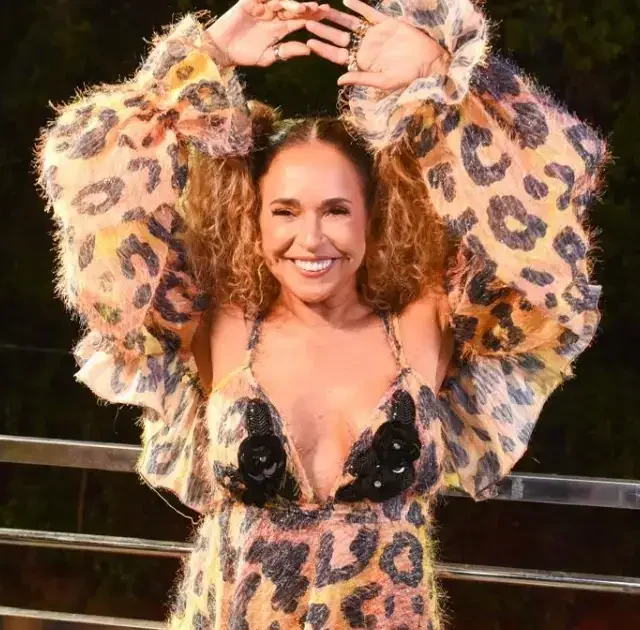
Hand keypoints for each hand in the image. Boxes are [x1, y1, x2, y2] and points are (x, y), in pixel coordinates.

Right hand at [206, 0, 329, 66]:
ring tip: (302, 9)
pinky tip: (283, 0)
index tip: (326, 14)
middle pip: (294, 8)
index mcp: (281, 28)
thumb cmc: (245, 55)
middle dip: (308, 8)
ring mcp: (263, 6)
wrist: (223, 49)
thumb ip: (287, 51)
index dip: (313, 16)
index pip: (300, 20)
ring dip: (292, 4)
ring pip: (282, 1)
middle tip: (323, 9)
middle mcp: (274, 15)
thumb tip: (309, 50)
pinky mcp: (250, 1)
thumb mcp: (269, 56)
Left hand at [305, 0, 445, 89]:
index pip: (338, 55)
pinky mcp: (386, 23)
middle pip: (339, 37)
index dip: (323, 49)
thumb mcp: (382, 81)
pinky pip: (369, 13)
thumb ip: (360, 79)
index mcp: (361, 63)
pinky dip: (358, 6)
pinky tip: (346, 0)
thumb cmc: (406, 77)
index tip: (309, 42)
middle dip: (324, 30)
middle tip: (307, 21)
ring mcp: (374, 34)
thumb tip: (339, 80)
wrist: (428, 63)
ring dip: (336, 17)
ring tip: (322, 8)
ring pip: (350, 24)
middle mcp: (364, 48)